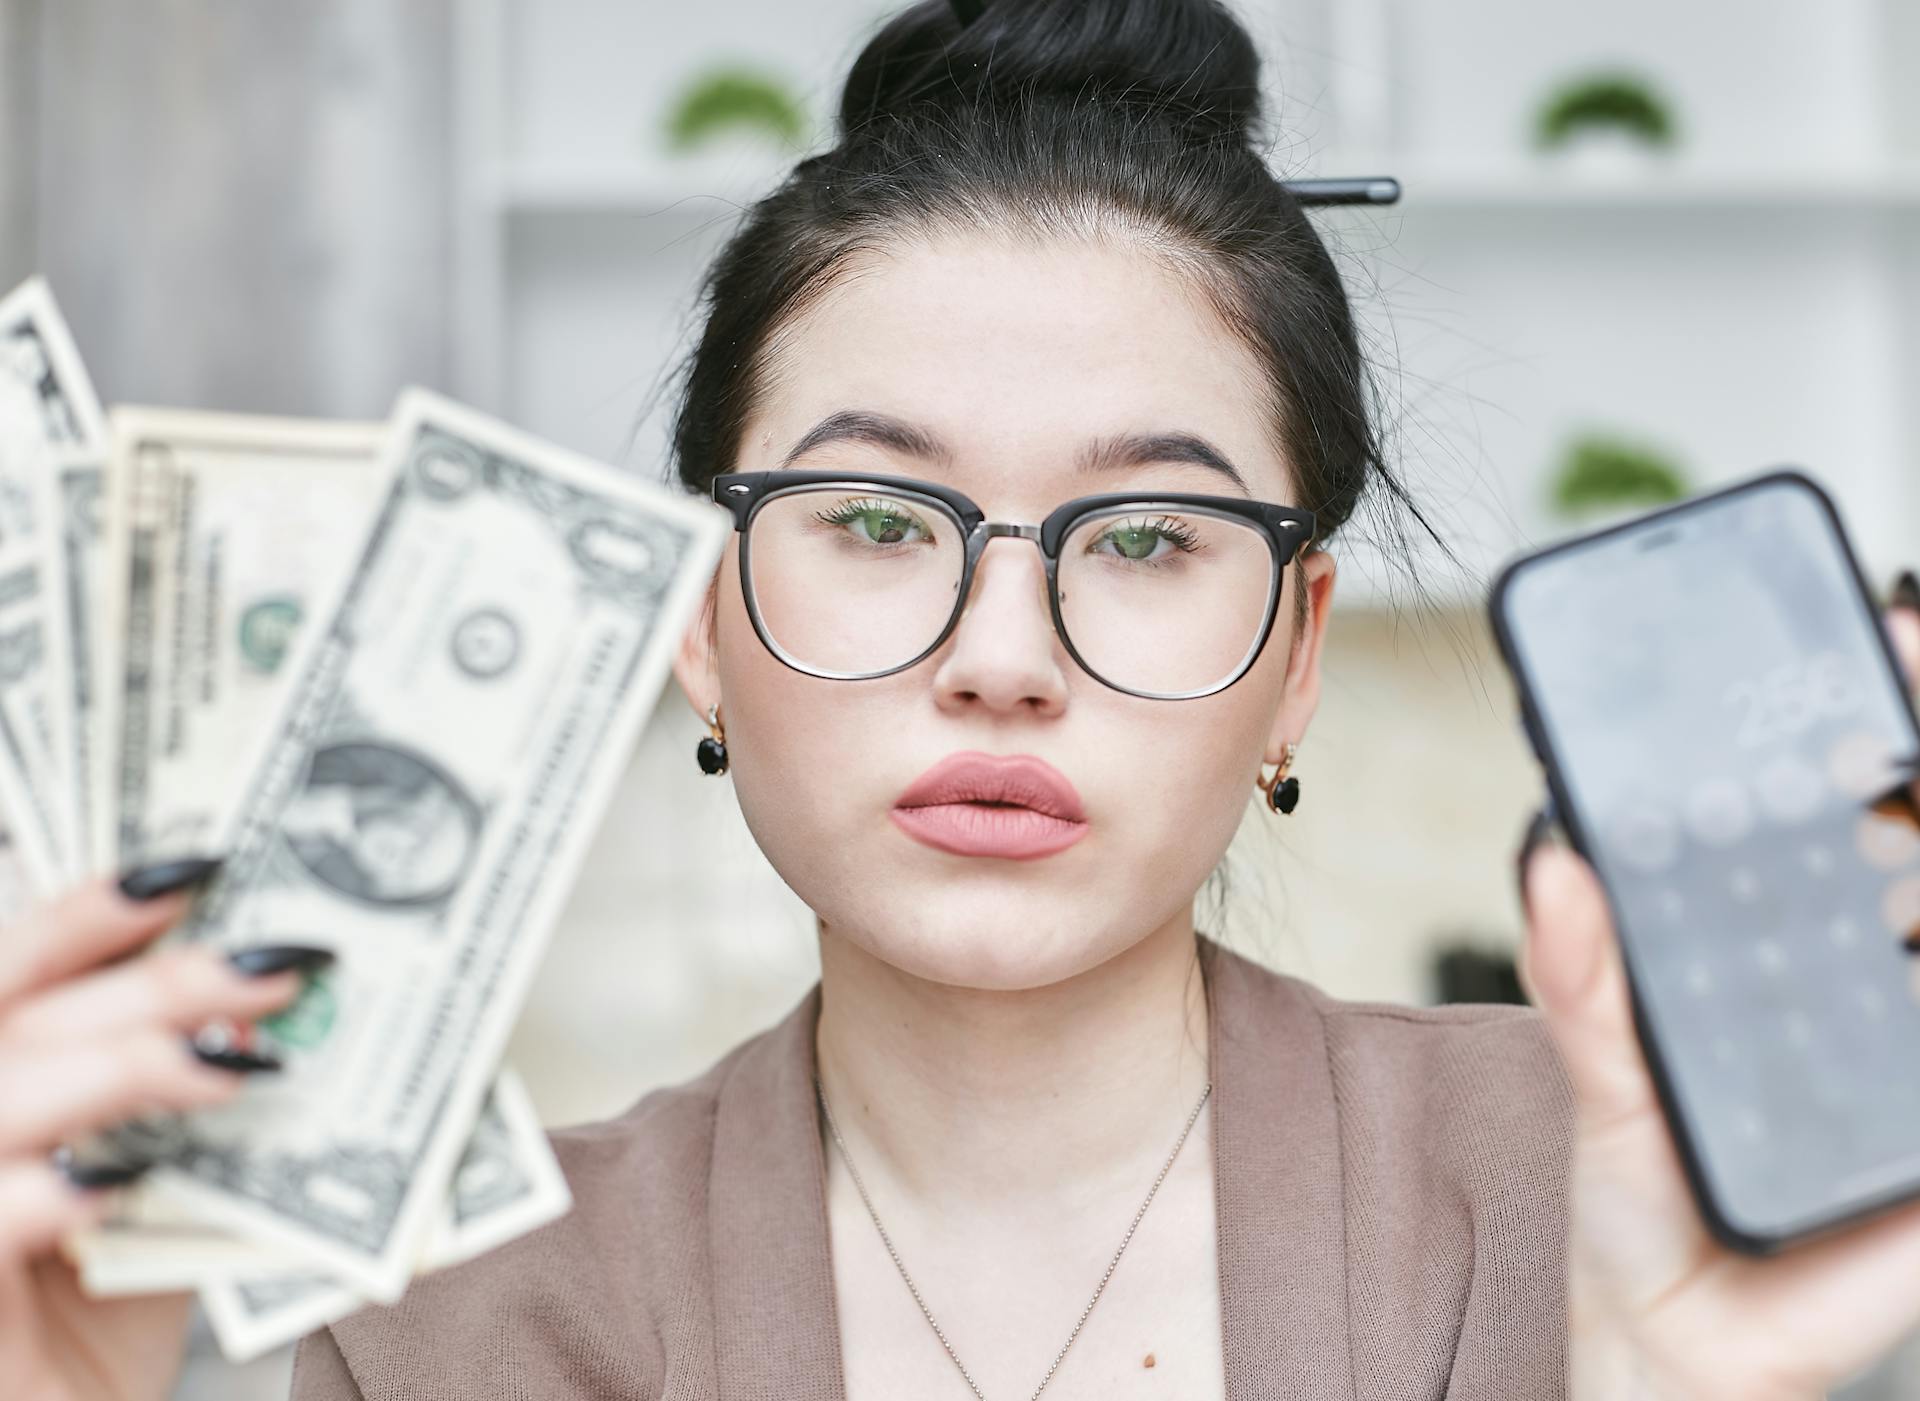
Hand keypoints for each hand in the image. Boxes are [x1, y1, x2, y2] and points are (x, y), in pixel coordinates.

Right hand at [0, 868, 304, 1400]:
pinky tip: (107, 1183)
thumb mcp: (152, 1191)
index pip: (14, 972)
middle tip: (274, 966)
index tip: (195, 864)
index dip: (85, 911)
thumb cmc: (93, 1318)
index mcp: (1, 1080)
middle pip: (9, 1014)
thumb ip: (180, 1109)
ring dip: (115, 1070)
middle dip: (145, 980)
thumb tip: (276, 1011)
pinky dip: (29, 1201)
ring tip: (232, 1064)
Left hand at [1517, 598, 1919, 1400]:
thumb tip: (1554, 860)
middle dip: (1919, 762)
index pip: (1827, 810)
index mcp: (1771, 939)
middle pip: (1918, 841)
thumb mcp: (1601, 1082)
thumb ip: (1583, 979)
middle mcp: (1863, 971)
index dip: (1866, 720)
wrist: (1689, 1346)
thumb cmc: (1641, 1201)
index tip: (1893, 632)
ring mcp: (1912, 1034)